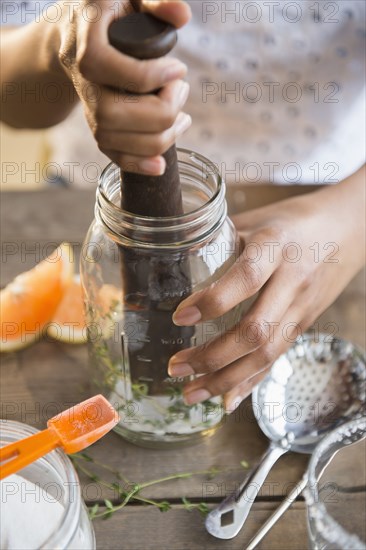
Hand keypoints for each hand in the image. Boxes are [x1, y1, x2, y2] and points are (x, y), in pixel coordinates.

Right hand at [57, 0, 191, 173]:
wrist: (73, 30)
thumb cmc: (110, 8)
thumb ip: (156, 1)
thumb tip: (181, 16)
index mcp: (86, 38)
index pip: (109, 67)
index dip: (151, 76)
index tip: (178, 70)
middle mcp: (80, 74)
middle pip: (111, 112)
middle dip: (158, 111)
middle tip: (181, 92)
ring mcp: (86, 102)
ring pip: (113, 137)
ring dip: (156, 137)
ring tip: (182, 119)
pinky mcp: (94, 121)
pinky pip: (109, 151)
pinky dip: (136, 163)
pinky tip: (160, 166)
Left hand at [168, 167, 364, 411]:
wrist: (349, 228)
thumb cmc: (294, 219)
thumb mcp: (257, 219)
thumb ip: (221, 240)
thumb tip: (177, 259)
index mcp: (275, 246)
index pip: (245, 278)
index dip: (213, 301)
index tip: (180, 317)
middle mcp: (292, 280)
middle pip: (256, 330)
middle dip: (213, 357)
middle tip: (176, 367)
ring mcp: (302, 306)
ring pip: (267, 353)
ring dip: (226, 379)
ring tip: (191, 393)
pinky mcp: (306, 322)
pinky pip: (278, 357)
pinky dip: (252, 382)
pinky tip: (227, 399)